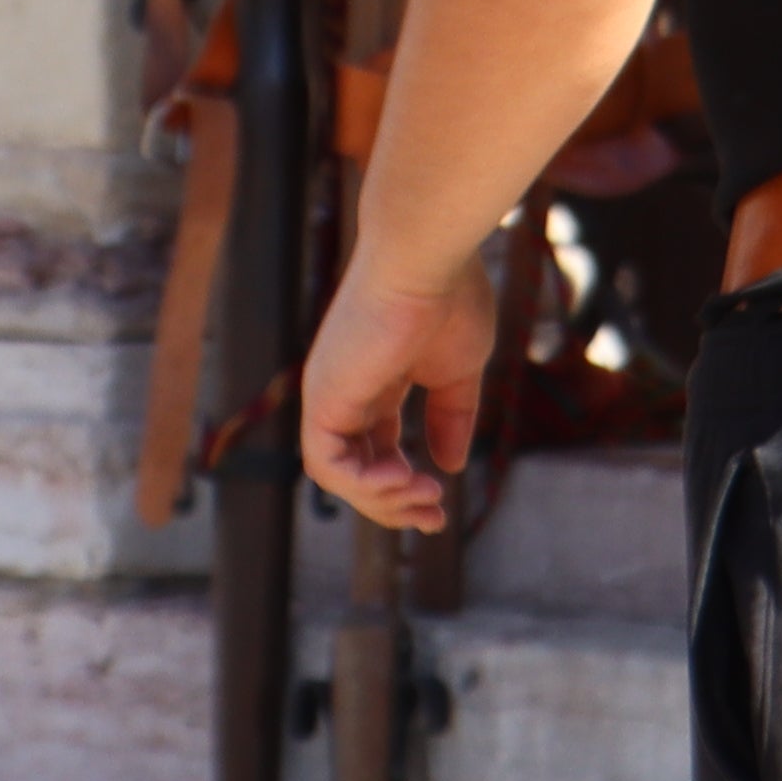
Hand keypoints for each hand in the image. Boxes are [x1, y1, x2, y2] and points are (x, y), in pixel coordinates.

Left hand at [298, 266, 495, 534]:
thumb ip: (451, 418)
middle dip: (394, 506)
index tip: (440, 510)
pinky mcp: (323, 396)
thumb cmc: (449, 300)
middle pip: (356, 470)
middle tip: (434, 520)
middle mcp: (346, 391)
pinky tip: (402, 476)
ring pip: (338, 476)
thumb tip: (450, 466)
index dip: (405, 487)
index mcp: (376, 382)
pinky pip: (325, 464)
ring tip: (424, 493)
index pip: (377, 450)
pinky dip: (361, 485)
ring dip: (383, 501)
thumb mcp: (458, 373)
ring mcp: (331, 393)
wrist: (428, 260)